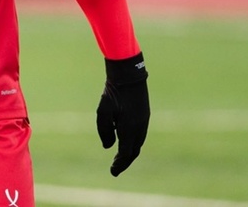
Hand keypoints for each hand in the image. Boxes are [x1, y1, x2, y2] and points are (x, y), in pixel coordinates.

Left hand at [96, 52, 149, 176]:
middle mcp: (140, 128)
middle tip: (116, 168)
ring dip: (130, 152)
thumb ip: (105, 130)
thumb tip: (108, 147)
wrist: (128, 75)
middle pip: (134, 151)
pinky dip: (133, 143)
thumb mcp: (103, 111)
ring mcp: (144, 121)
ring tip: (120, 158)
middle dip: (125, 161)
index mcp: (130, 129)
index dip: (119, 164)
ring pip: (138, 143)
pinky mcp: (144, 115)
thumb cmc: (113, 92)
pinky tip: (125, 141)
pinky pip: (140, 135)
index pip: (125, 153)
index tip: (113, 171)